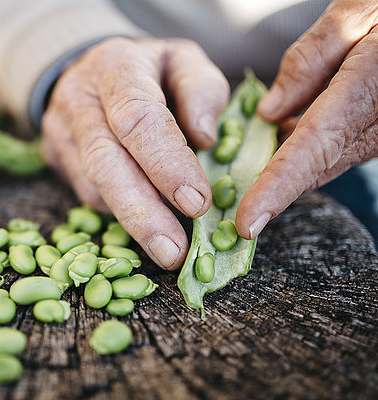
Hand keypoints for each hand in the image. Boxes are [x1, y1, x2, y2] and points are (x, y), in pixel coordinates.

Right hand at [41, 37, 228, 269]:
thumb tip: (206, 137)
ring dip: (132, 223)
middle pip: (104, 161)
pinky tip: (148, 223)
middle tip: (174, 251)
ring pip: (92, 187)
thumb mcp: (183, 61)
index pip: (136, 118)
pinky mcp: (55, 158)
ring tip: (169, 248)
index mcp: (115, 66)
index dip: (166, 163)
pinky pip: (86, 195)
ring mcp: (59, 131)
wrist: (91, 70)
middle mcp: (79, 98)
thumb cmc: (148, 70)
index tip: (197, 203)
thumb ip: (202, 89)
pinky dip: (119, 214)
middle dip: (142, 212)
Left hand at [236, 0, 377, 238]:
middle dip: (271, 182)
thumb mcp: (356, 13)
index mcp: (367, 90)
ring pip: (325, 159)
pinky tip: (284, 130)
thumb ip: (310, 60)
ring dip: (287, 161)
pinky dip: (306, 146)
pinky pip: (338, 146)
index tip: (248, 223)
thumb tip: (269, 111)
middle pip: (315, 164)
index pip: (312, 149)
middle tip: (231, 187)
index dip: (277, 189)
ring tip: (252, 151)